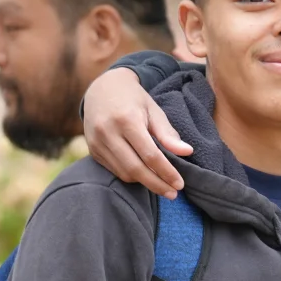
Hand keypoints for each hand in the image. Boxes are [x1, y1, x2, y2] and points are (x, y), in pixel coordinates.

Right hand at [83, 68, 192, 199]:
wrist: (102, 87)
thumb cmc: (134, 99)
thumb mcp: (154, 110)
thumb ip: (168, 133)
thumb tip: (188, 152)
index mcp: (127, 120)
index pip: (150, 155)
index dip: (166, 172)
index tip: (180, 184)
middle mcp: (108, 132)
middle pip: (135, 168)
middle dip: (156, 184)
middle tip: (173, 193)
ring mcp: (97, 142)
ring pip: (123, 172)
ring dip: (144, 182)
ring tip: (161, 184)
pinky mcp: (92, 149)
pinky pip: (114, 170)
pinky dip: (130, 175)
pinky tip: (144, 175)